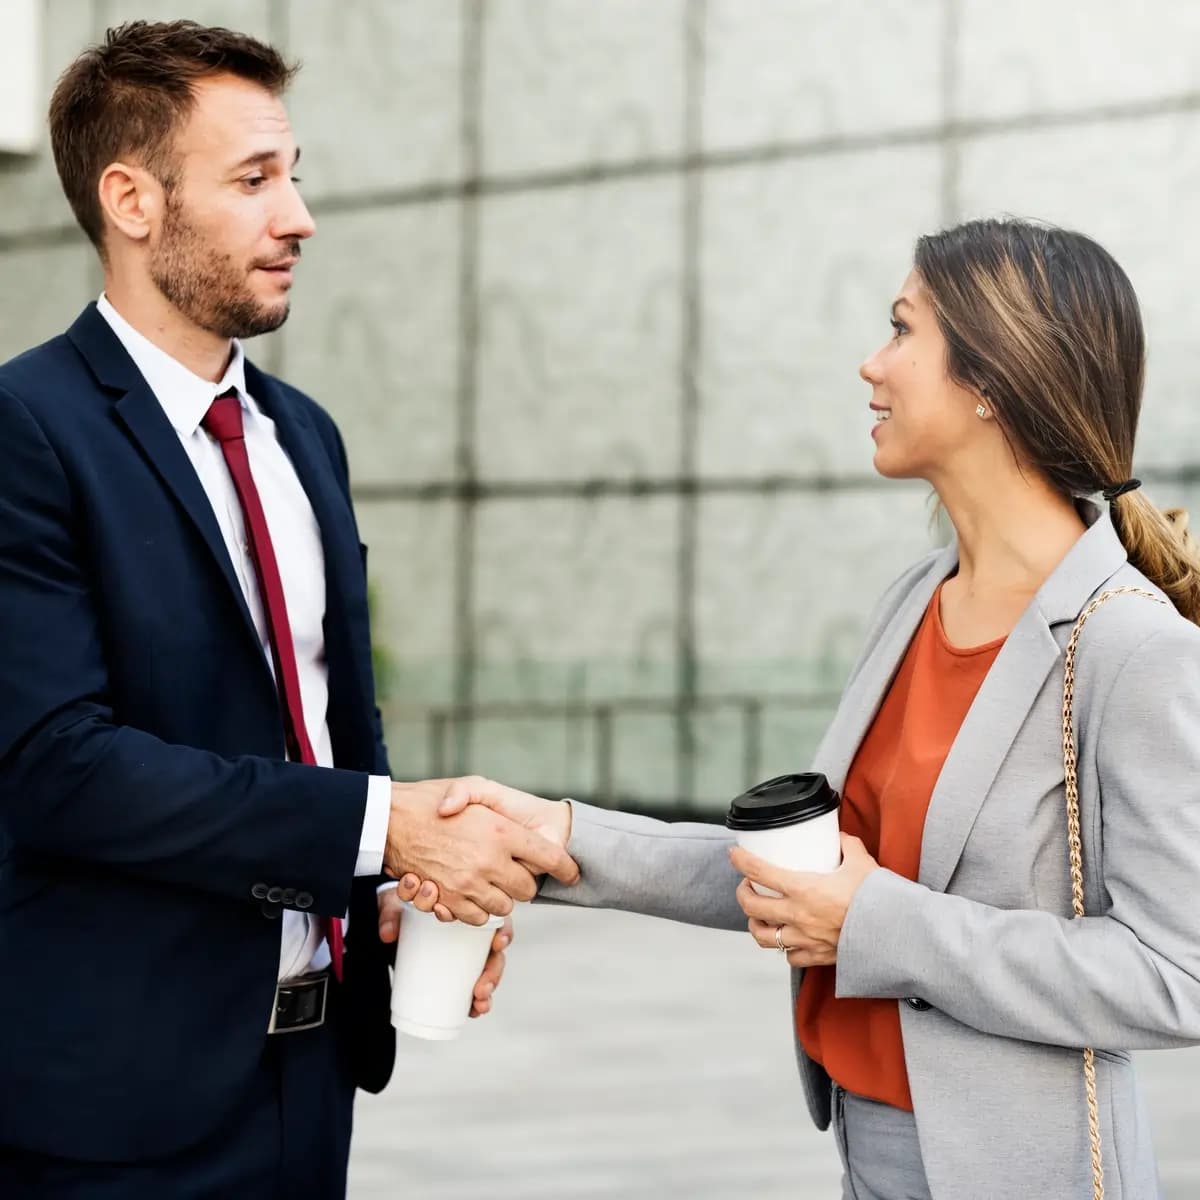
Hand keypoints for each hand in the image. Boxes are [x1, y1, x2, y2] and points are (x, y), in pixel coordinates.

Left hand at [376, 884, 511, 1017]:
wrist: (393, 921)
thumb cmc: (403, 906)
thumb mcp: (396, 905)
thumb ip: (390, 914)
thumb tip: (388, 934)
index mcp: (468, 912)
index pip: (496, 919)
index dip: (504, 932)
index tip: (498, 944)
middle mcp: (472, 934)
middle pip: (495, 953)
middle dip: (493, 973)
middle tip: (480, 989)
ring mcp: (466, 955)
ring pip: (487, 972)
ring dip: (488, 990)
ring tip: (478, 1004)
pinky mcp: (455, 971)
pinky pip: (472, 987)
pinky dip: (476, 1001)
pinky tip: (475, 1011)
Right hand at [385, 779, 578, 925]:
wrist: (389, 820)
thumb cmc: (431, 799)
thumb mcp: (473, 787)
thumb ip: (504, 808)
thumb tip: (519, 836)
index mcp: (502, 832)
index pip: (550, 858)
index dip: (565, 867)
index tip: (572, 872)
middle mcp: (490, 861)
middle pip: (528, 889)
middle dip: (524, 881)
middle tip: (513, 869)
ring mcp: (470, 884)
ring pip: (504, 906)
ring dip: (501, 895)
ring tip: (489, 878)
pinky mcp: (450, 900)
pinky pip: (477, 917)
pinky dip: (477, 908)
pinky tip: (471, 890)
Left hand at [731, 833, 878, 967]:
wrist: (896, 935)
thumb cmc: (878, 898)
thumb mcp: (861, 861)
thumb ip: (847, 845)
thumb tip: (839, 836)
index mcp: (804, 888)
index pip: (759, 872)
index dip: (741, 861)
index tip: (734, 855)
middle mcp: (798, 915)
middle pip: (752, 906)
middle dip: (743, 894)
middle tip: (747, 885)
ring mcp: (805, 939)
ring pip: (763, 936)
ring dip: (756, 924)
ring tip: (758, 915)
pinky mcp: (817, 957)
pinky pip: (789, 957)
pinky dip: (784, 949)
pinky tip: (787, 939)